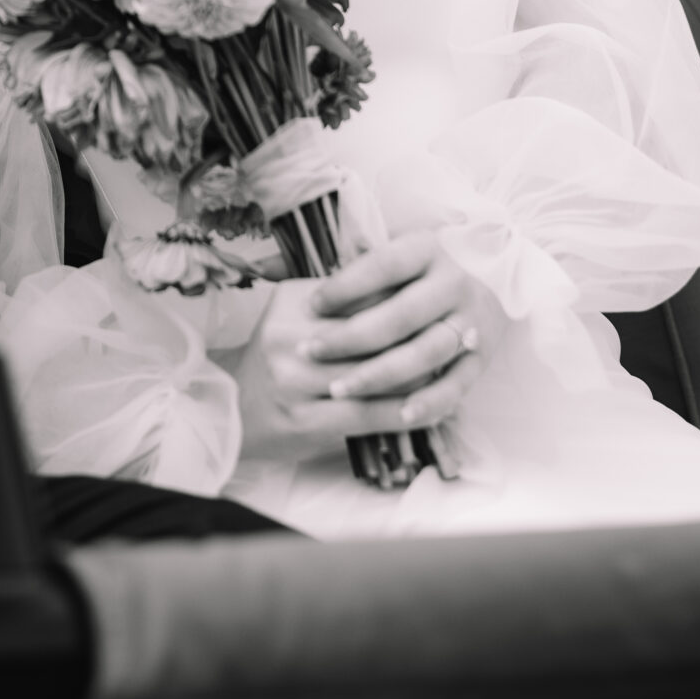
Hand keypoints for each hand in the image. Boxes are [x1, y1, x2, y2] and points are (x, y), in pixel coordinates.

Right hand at [235, 234, 502, 461]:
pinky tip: (437, 409)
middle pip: (374, 333)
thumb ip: (340, 294)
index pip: (362, 294)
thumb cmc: (278, 356)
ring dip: (423, 373)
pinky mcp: (308, 422)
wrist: (236, 410)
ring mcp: (297, 383)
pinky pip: (372, 414)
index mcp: (293, 302)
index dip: (406, 298)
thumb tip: (401, 276)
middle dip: (422, 334)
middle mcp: (292, 339)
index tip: (441, 300)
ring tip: (454, 367)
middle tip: (463, 332)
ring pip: (379, 374)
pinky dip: (410, 411)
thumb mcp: (296, 311)